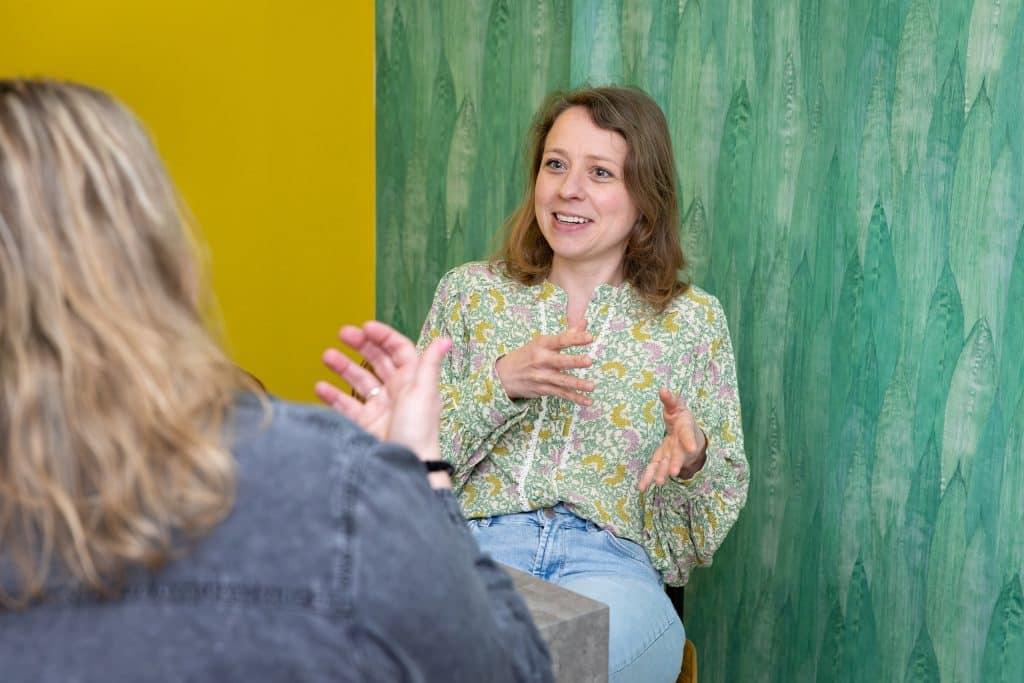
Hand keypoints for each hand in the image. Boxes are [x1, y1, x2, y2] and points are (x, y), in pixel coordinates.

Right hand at [316, 321, 450, 465]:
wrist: (405, 467)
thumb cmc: (419, 431)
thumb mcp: (424, 393)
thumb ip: (430, 364)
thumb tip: (445, 340)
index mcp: (414, 380)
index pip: (399, 350)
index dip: (383, 336)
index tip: (365, 327)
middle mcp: (397, 391)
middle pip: (377, 361)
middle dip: (361, 345)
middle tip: (342, 334)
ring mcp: (380, 407)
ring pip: (359, 380)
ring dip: (343, 367)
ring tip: (327, 356)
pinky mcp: (365, 424)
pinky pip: (346, 404)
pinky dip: (332, 395)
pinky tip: (320, 386)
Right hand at [495, 320, 595, 405]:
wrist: (504, 375)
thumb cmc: (527, 355)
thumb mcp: (542, 342)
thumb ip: (566, 335)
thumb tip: (584, 323)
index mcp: (542, 345)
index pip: (561, 340)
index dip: (576, 338)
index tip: (590, 337)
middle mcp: (541, 360)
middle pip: (560, 361)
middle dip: (575, 361)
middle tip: (589, 361)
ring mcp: (542, 376)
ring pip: (562, 381)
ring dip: (577, 384)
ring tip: (592, 386)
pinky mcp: (543, 390)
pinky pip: (561, 394)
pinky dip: (575, 398)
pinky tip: (588, 401)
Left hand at [638, 388, 707, 491]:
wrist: (687, 432)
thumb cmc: (682, 418)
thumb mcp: (677, 406)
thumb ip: (670, 400)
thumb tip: (663, 390)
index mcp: (685, 430)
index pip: (688, 434)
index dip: (689, 440)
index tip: (691, 446)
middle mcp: (680, 446)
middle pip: (678, 455)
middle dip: (675, 463)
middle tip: (672, 472)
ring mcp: (671, 455)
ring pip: (666, 465)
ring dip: (662, 474)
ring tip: (658, 483)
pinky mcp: (661, 459)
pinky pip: (654, 469)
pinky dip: (648, 478)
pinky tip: (642, 488)